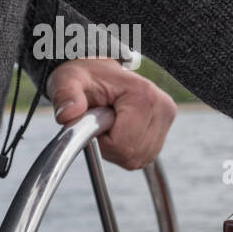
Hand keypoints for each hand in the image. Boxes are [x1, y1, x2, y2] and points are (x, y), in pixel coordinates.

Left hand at [48, 58, 176, 169]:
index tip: (94, 123)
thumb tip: (66, 115)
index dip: (102, 142)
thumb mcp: (68, 80)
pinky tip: (119, 132)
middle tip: (100, 125)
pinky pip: (143, 157)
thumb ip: (65, 95)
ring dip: (118, 150)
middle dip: (110, 147)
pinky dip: (127, 151)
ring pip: (138, 159)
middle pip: (133, 154)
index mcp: (144, 95)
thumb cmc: (85, 77)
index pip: (124, 145)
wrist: (99, 73)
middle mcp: (162, 108)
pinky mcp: (164, 130)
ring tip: (109, 126)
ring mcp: (167, 120)